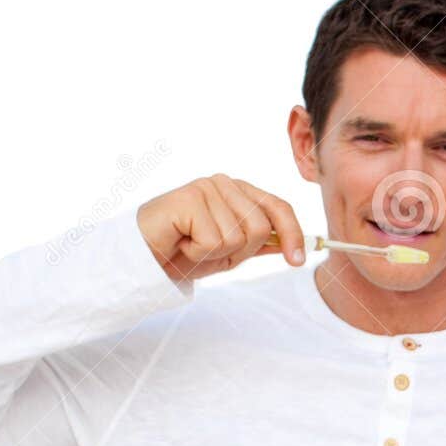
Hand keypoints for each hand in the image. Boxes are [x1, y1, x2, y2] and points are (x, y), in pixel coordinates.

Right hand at [137, 175, 304, 281]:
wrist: (147, 258)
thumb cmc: (186, 251)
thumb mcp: (232, 252)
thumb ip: (261, 244)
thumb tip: (294, 246)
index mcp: (239, 192)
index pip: (278, 207)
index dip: (293, 234)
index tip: (297, 261)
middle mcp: (224, 184)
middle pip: (260, 227)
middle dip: (240, 250)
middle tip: (210, 250)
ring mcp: (207, 187)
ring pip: (238, 236)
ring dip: (216, 253)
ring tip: (193, 245)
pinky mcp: (190, 197)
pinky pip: (214, 240)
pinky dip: (198, 253)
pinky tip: (182, 243)